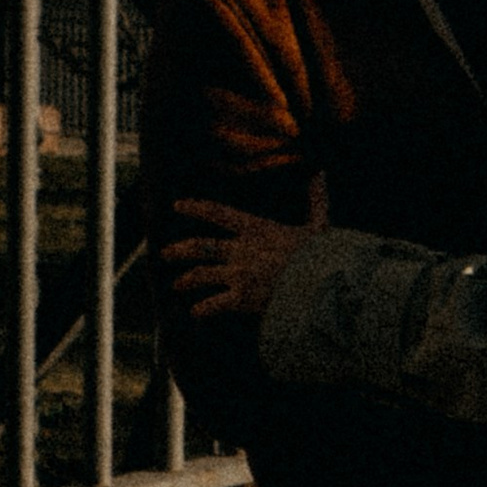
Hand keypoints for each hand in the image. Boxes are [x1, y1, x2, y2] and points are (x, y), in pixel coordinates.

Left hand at [165, 189, 323, 322]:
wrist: (321, 284)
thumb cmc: (322, 255)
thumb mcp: (320, 226)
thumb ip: (317, 200)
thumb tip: (321, 174)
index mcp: (258, 229)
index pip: (219, 214)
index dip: (196, 208)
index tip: (177, 205)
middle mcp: (242, 250)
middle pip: (201, 246)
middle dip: (180, 250)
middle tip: (164, 253)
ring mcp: (239, 274)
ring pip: (201, 274)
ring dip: (187, 279)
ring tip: (177, 284)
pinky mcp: (241, 298)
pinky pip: (213, 304)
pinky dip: (203, 309)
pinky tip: (196, 312)